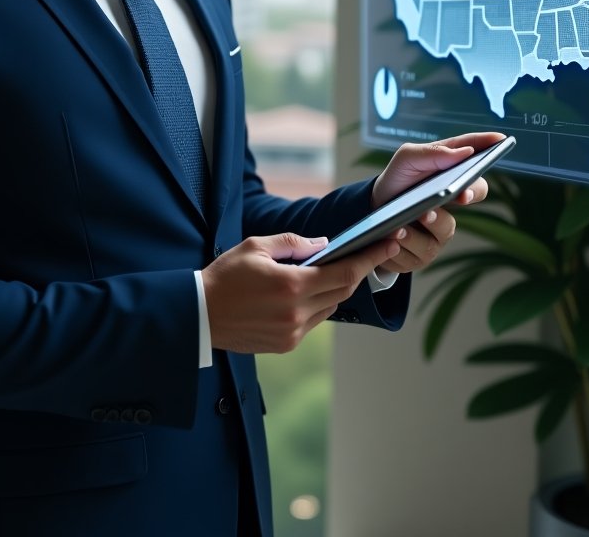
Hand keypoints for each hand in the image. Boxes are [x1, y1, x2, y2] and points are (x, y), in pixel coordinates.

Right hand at [201, 232, 400, 353]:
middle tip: (368, 252)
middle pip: (343, 290)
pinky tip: (303, 291)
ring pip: (330, 306)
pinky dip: (316, 303)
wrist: (197, 315)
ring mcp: (292, 333)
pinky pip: (313, 320)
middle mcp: (297, 314)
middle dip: (357, 270)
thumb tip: (324, 245)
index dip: (371, 259)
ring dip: (334, 287)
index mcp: (291, 286)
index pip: (345, 273)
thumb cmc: (223, 276)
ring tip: (325, 269)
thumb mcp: (256, 247)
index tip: (390, 244)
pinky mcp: (286, 344)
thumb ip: (293, 243)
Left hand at [370, 132, 505, 273]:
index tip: (499, 141)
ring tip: (411, 220)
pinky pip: (419, 252)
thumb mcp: (406, 160)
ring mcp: (439, 231)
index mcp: (450, 174)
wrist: (370, 210)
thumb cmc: (396, 181)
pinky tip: (393, 236)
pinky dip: (403, 244)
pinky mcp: (421, 253)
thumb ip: (431, 153)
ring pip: (444, 231)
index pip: (475, 161)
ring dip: (428, 224)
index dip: (489, 149)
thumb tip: (464, 152)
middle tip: (461, 194)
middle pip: (474, 195)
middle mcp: (452, 203)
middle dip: (469, 194)